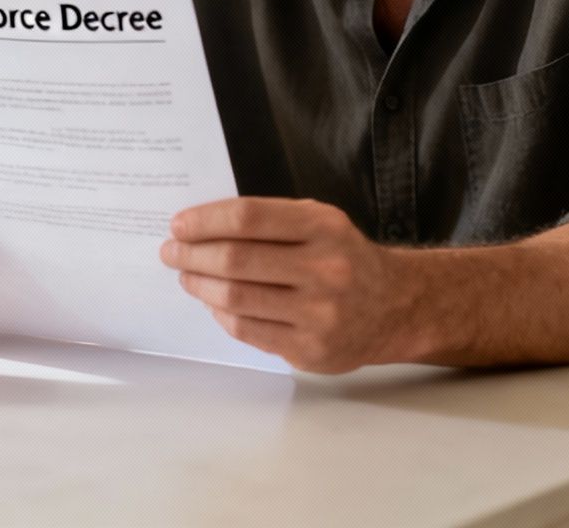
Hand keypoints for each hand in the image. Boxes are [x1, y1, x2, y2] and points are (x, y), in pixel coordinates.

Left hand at [161, 197, 409, 373]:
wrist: (397, 307)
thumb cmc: (344, 258)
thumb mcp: (320, 223)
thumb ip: (270, 222)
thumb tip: (200, 229)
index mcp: (324, 227)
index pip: (248, 218)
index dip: (205, 221)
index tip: (178, 225)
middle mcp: (325, 269)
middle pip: (236, 259)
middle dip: (192, 255)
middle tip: (171, 252)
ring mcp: (319, 314)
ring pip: (235, 298)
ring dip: (199, 285)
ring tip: (186, 276)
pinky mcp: (311, 350)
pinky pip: (247, 330)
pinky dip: (221, 314)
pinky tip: (213, 303)